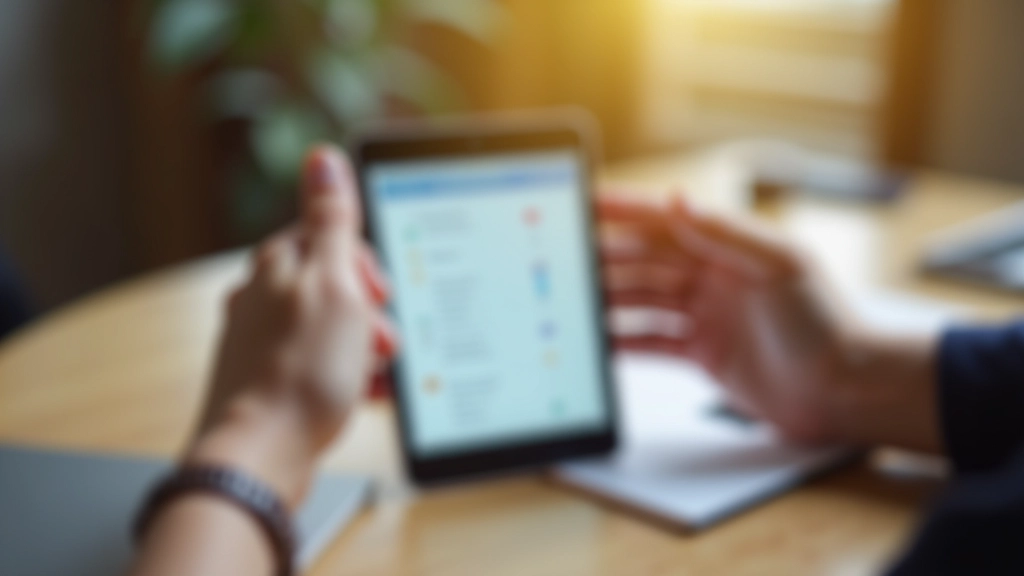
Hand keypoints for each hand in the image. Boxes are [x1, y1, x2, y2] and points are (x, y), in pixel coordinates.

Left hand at [185, 145, 397, 507]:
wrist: (261, 455)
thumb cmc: (301, 370)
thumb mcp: (332, 281)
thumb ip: (331, 219)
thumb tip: (322, 157)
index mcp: (276, 265)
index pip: (328, 237)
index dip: (365, 267)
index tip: (379, 295)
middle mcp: (262, 298)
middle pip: (334, 285)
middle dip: (369, 312)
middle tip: (379, 341)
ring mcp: (263, 342)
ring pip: (331, 328)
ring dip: (362, 347)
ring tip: (372, 375)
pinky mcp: (269, 382)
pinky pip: (320, 365)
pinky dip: (345, 376)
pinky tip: (360, 395)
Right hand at [599, 192, 939, 450]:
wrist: (848, 391)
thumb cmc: (828, 325)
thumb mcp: (781, 266)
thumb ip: (726, 233)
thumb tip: (678, 198)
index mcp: (730, 248)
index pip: (665, 221)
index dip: (623, 211)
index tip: (585, 203)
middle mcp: (714, 277)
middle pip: (645, 262)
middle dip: (605, 260)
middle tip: (566, 263)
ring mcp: (706, 316)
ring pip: (643, 301)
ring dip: (609, 301)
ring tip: (574, 304)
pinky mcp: (703, 353)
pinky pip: (652, 341)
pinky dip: (625, 341)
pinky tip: (600, 342)